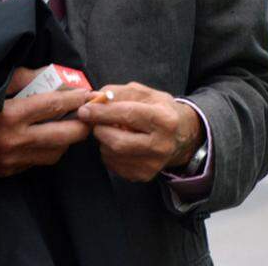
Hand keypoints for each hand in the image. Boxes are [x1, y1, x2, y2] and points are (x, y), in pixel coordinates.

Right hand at [0, 66, 93, 176]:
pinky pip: (39, 162)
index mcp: (10, 115)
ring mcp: (12, 159)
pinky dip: (49, 150)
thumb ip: (23, 78)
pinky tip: (49, 139)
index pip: (54, 105)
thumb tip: (51, 74)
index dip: (76, 98)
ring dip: (67, 140)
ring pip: (56, 152)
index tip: (89, 94)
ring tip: (70, 126)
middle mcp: (14, 140)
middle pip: (65, 135)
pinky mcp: (8, 171)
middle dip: (83, 123)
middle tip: (89, 113)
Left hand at [77, 81, 203, 182]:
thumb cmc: (160, 110)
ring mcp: (153, 164)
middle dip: (99, 129)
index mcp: (165, 119)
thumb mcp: (146, 94)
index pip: (128, 115)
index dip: (103, 112)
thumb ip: (119, 93)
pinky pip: (114, 165)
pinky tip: (118, 143)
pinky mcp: (144, 175)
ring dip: (103, 140)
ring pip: (112, 154)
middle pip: (118, 141)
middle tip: (94, 121)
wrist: (182, 136)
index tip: (84, 110)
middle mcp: (161, 145)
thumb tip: (92, 98)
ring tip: (111, 130)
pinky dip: (108, 152)